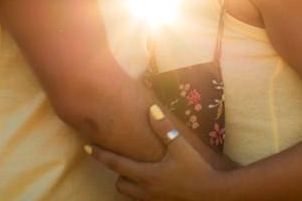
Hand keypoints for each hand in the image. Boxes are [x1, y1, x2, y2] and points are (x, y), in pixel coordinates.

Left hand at [87, 106, 226, 200]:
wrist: (215, 193)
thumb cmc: (198, 169)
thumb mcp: (181, 146)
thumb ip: (164, 129)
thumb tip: (151, 110)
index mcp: (146, 175)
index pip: (116, 164)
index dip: (100, 155)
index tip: (86, 148)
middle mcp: (146, 190)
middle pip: (120, 183)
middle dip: (120, 173)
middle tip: (128, 160)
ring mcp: (154, 200)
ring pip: (131, 194)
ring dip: (131, 183)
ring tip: (141, 171)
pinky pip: (145, 199)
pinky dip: (144, 191)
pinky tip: (157, 181)